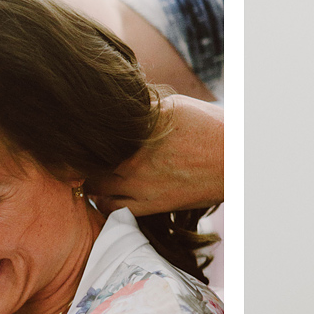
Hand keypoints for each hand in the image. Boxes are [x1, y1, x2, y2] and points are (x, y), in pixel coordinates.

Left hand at [90, 95, 223, 215]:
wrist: (233, 159)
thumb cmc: (208, 127)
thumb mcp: (173, 107)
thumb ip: (142, 110)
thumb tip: (120, 104)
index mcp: (136, 130)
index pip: (93, 131)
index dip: (82, 133)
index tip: (79, 131)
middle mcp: (133, 158)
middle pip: (87, 161)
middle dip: (82, 157)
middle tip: (82, 153)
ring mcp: (140, 184)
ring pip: (94, 186)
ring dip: (90, 179)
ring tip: (93, 173)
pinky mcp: (151, 204)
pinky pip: (112, 209)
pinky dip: (103, 201)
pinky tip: (106, 194)